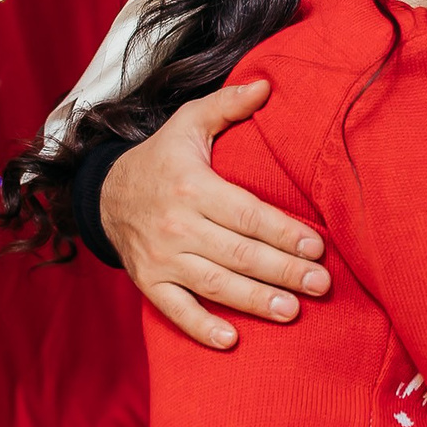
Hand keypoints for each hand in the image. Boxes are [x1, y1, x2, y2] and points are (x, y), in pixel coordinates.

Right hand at [101, 80, 330, 348]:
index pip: (247, 213)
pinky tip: (232, 340)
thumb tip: (267, 85)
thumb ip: (228, 105)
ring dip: (255, 301)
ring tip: (293, 312)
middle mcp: (176, 225)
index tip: (317, 247)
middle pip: (239, 252)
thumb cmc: (162, 158)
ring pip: (215, 283)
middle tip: (320, 285)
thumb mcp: (189, 123)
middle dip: (283, 271)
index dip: (284, 232)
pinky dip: (202, 327)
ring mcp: (160, 258)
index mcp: (191, 185)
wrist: (105, 194)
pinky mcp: (149, 283)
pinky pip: (176, 310)